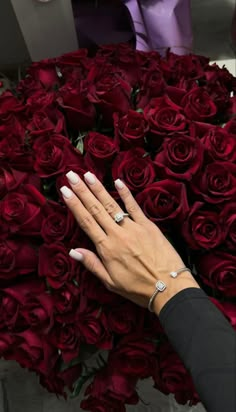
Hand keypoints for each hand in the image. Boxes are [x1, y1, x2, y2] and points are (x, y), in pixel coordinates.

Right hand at [60, 171, 198, 313]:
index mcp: (107, 249)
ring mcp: (134, 228)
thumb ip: (92, 264)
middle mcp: (118, 234)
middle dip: (82, 191)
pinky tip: (117, 182)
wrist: (168, 287)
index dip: (74, 205)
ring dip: (99, 189)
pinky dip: (126, 194)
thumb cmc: (138, 288)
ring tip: (88, 175)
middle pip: (96, 209)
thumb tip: (73, 251)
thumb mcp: (111, 282)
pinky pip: (134, 207)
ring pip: (112, 205)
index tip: (65, 191)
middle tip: (71, 175)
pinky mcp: (148, 226)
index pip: (86, 222)